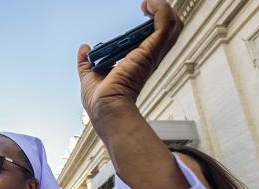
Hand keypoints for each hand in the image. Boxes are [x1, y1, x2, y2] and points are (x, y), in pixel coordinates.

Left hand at [77, 0, 181, 122]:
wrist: (104, 107)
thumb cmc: (100, 101)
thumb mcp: (89, 76)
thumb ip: (85, 62)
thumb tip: (84, 49)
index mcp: (137, 64)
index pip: (155, 40)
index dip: (152, 24)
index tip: (141, 12)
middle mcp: (148, 58)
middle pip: (170, 31)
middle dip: (162, 13)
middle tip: (146, 7)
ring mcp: (151, 54)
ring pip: (173, 25)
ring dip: (163, 9)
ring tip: (147, 4)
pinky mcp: (149, 51)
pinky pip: (164, 23)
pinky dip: (160, 10)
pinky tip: (148, 5)